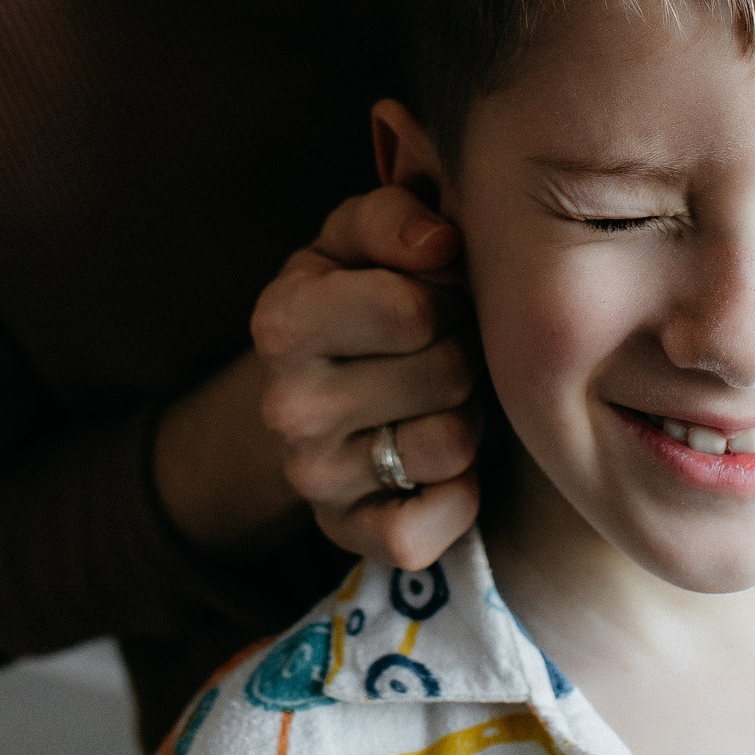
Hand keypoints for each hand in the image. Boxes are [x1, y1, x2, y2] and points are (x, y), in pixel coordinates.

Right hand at [251, 186, 482, 570]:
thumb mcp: (360, 237)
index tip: (440, 294)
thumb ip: (396, 218)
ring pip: (452, 444)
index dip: (449, 294)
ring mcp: (313, 479)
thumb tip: (439, 245)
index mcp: (282, 320)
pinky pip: (436, 525)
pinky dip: (461, 494)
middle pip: (445, 374)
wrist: (313, 386)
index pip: (412, 310)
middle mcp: (286, 407)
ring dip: (471, 416)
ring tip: (448, 396)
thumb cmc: (356, 293)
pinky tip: (445, 462)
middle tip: (451, 347)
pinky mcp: (347, 536)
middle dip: (467, 352)